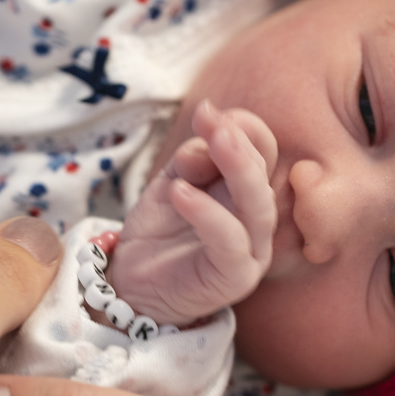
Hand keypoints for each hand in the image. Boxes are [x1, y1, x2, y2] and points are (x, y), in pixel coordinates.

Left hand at [108, 100, 277, 324]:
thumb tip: (207, 138)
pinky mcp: (236, 277)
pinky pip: (231, 241)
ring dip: (236, 168)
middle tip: (210, 118)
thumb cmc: (158, 233)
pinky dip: (207, 214)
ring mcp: (252, 251)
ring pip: (258, 205)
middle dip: (238, 142)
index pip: (261, 152)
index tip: (206, 112)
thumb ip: (190, 161)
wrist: (132, 283)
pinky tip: (180, 193)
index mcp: (245, 191)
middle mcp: (256, 219)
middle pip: (262, 173)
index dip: (242, 128)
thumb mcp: (171, 183)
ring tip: (211, 142)